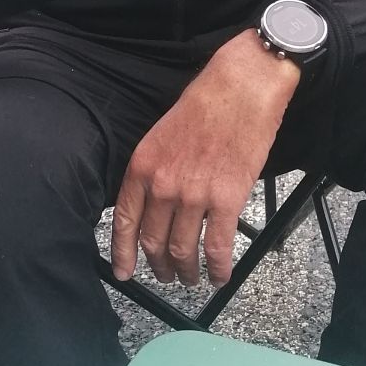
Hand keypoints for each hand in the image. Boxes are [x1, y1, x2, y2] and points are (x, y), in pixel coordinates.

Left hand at [111, 31, 299, 287]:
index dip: (123, 253)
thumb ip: (156, 170)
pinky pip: (217, 247)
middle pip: (153, 241)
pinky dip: (217, 268)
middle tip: (166, 275)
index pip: (124, 220)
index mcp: (143, 166)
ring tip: (192, 278)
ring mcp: (194, 194)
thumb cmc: (206, 102)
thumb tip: (157, 204)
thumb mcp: (163, 135)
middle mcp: (162, 185)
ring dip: (187, 271)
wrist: (241, 87)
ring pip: (183, 250)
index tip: (125, 272)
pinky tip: (219, 276)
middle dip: (159, 266)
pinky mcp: (227, 199)